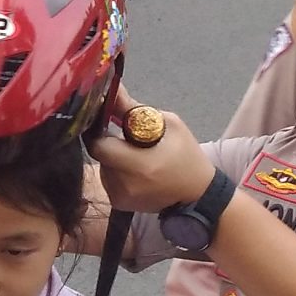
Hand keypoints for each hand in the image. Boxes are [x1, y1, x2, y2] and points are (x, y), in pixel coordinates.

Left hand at [87, 94, 213, 212]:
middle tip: (127, 138)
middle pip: (100, 155)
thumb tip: (113, 90)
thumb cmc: (186, 155)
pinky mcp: (119, 204)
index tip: (108, 121)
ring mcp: (121, 197)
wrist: (197, 193)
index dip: (100, 131)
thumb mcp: (168, 124)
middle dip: (110, 143)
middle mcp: (126, 185)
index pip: (99, 146)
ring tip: (136, 155)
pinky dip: (117, 171)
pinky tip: (135, 169)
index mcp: (140, 165)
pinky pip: (108, 179)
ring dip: (114, 157)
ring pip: (103, 167)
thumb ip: (134, 108)